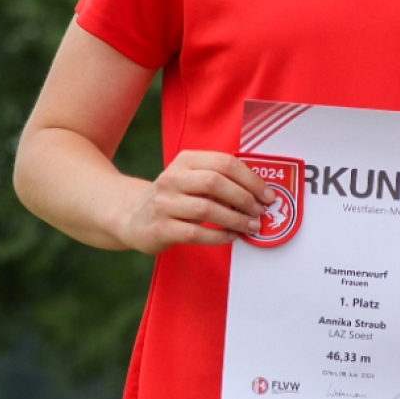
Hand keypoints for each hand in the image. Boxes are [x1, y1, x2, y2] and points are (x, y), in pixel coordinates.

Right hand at [117, 151, 276, 254]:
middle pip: (215, 183)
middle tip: (260, 212)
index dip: (250, 179)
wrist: (132, 216)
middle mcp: (172, 178)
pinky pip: (195, 233)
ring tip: (250, 226)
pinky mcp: (160, 228)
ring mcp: (164, 203)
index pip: (224, 163)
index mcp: (185, 161)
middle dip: (244, 199)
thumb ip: (219, 180)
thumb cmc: (174, 197)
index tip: (267, 194)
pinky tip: (231, 237)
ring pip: (206, 209)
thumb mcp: (191, 178)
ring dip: (235, 220)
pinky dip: (218, 236)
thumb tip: (259, 193)